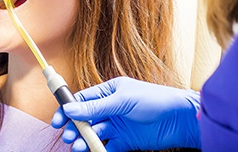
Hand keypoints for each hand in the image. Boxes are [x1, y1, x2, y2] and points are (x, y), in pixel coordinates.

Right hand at [52, 76, 200, 150]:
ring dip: (84, 140)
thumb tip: (69, 109)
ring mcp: (117, 125)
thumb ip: (95, 107)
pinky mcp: (125, 141)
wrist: (180, 119)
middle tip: (68, 136)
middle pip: (85, 118)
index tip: (57, 120)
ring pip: (94, 133)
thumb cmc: (154, 100)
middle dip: (74, 127)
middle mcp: (111, 108)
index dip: (68, 110)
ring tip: (78, 146)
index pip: (82, 100)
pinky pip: (106, 146)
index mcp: (109, 91)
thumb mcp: (122, 100)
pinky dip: (98, 150)